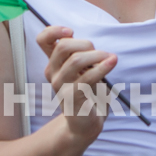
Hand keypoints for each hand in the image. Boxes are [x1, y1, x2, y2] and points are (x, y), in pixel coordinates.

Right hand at [37, 26, 116, 144]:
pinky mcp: (71, 97)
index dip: (54, 30)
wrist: (85, 124)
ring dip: (97, 55)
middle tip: (100, 53)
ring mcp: (60, 86)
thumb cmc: (88, 93)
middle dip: (86, 44)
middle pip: (63, 46)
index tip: (71, 31)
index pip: (43, 40)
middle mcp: (53, 73)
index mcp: (55, 63)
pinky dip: (103, 67)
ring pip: (76, 60)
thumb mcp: (84, 70)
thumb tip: (89, 44)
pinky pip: (87, 77)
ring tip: (110, 58)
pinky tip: (112, 62)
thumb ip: (82, 55)